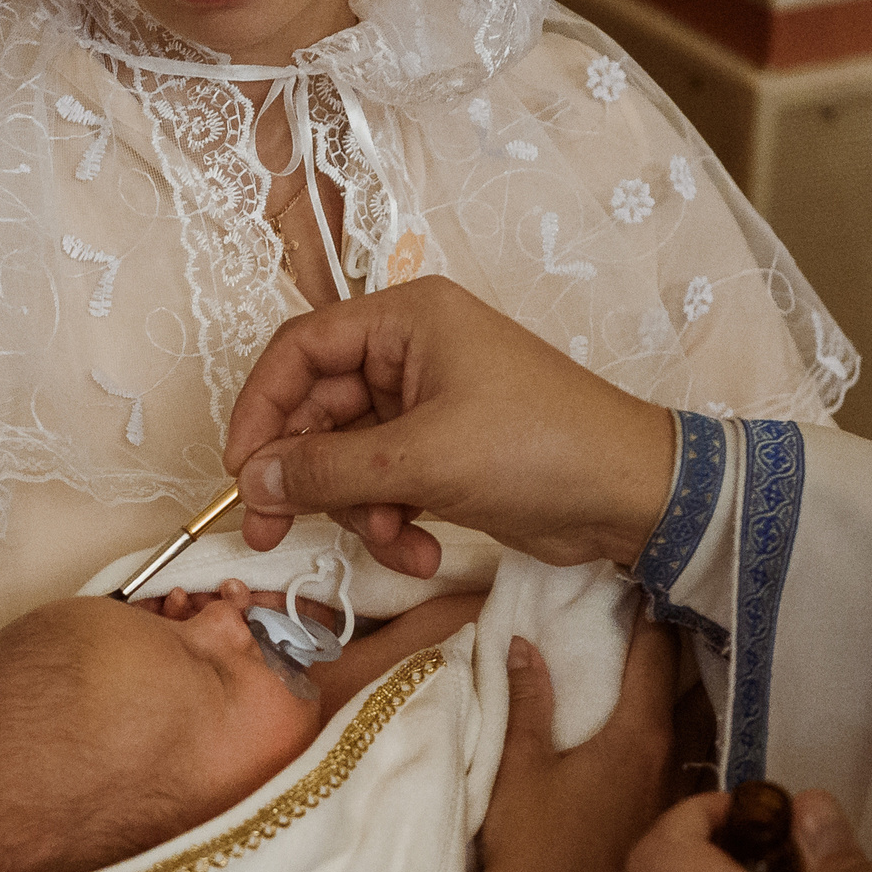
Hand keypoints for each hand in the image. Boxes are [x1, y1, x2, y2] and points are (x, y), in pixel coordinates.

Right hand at [222, 277, 677, 574]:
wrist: (630, 496)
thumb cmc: (538, 449)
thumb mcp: (421, 460)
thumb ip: (326, 469)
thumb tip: (251, 481)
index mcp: (407, 320)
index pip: (301, 349)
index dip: (261, 408)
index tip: (241, 471)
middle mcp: (411, 353)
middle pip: (318, 411)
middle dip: (303, 477)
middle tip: (268, 533)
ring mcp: (428, 406)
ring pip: (348, 458)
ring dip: (359, 511)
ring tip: (394, 541)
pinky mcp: (443, 454)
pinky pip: (384, 486)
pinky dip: (392, 522)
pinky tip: (420, 551)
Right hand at [449, 620, 678, 871]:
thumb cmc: (528, 846)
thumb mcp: (520, 766)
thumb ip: (527, 700)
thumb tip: (524, 643)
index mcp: (637, 739)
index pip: (655, 660)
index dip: (654, 621)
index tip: (654, 590)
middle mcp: (671, 770)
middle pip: (694, 699)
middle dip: (689, 664)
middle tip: (684, 627)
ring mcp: (677, 811)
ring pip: (701, 747)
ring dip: (696, 716)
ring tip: (691, 688)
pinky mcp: (672, 845)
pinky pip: (696, 789)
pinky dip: (692, 764)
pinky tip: (685, 766)